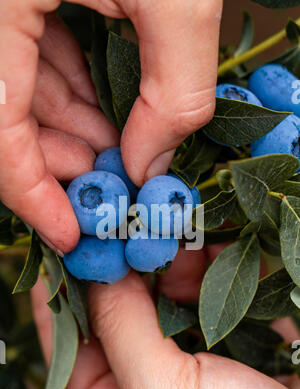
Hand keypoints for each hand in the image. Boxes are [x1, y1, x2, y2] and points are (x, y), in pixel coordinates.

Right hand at [0, 0, 222, 254]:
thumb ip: (172, 88)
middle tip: (112, 182)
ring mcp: (9, 5)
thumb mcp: (181, 1)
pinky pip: (40, 53)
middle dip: (62, 157)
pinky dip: (73, 87)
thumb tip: (151, 165)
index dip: (29, 191)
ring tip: (119, 149)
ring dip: (74, 125)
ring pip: (25, 86)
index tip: (69, 233)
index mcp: (1, 5)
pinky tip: (107, 107)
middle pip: (9, 112)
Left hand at [32, 247, 299, 388]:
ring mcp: (190, 360)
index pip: (69, 341)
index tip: (64, 238)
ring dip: (172, 256)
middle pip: (119, 310)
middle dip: (124, 261)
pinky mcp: (233, 339)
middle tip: (126, 216)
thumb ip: (122, 329)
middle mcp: (144, 385)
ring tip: (176, 224)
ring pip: (167, 295)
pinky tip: (213, 240)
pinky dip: (214, 263)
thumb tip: (99, 268)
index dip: (63, 287)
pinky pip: (213, 293)